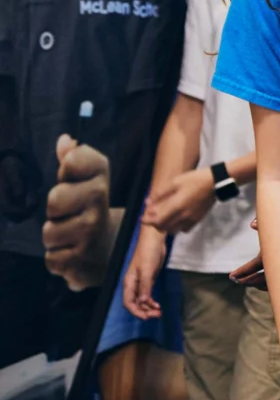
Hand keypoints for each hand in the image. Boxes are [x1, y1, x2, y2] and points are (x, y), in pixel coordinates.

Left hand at [43, 135, 115, 290]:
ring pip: (49, 232)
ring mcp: (92, 231)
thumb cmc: (89, 210)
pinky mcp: (82, 260)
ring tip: (70, 235)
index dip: (67, 169)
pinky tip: (72, 253)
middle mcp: (100, 201)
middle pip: (54, 199)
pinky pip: (51, 258)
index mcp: (101, 178)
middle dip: (54, 210)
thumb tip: (65, 139)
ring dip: (54, 236)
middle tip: (69, 213)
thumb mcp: (84, 182)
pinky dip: (57, 258)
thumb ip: (72, 160)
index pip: (75, 159)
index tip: (72, 179)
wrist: (111, 250)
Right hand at [122, 225, 165, 319]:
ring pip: (142, 300)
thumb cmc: (148, 252)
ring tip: (159, 312)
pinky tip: (157, 304)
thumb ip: (145, 286)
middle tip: (157, 315)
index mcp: (129, 282)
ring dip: (149, 307)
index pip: (128, 302)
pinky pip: (147, 294)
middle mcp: (133, 284)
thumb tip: (142, 302)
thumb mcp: (147, 270)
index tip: (146, 317)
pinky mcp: (148, 279)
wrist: (154, 239)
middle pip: (135, 303)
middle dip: (144, 311)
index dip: (136, 311)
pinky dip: (151, 300)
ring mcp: (141, 282)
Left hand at [142, 166, 215, 233]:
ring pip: (173, 230)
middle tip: (151, 217)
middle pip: (164, 227)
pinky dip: (177, 228)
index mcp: (176, 205)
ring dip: (165, 227)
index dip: (147, 221)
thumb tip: (148, 202)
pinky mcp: (198, 219)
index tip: (142, 218)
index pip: (157, 219)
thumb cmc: (194, 179)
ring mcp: (191, 219)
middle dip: (155, 224)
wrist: (215, 182)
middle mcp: (183, 215)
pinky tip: (177, 220)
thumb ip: (161, 193)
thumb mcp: (175, 181)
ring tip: (163, 220)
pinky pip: (184, 229)